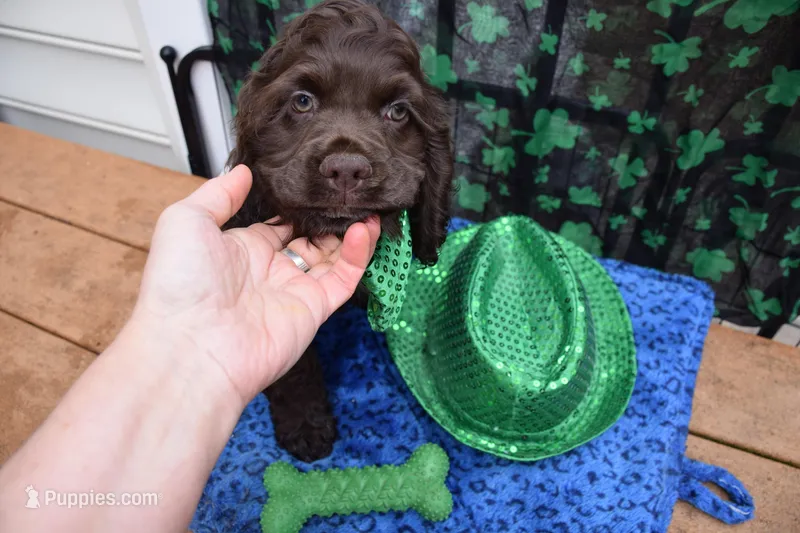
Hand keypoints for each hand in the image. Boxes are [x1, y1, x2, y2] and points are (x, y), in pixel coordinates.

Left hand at [128, 164, 379, 404]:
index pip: (280, 225)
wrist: (191, 345)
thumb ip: (219, 194)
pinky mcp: (315, 309)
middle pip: (311, 240)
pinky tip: (364, 230)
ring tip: (367, 206)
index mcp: (243, 250)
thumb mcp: (186, 220)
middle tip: (349, 193)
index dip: (299, 206)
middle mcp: (271, 271)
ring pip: (334, 258)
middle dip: (330, 218)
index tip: (318, 183)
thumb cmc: (180, 283)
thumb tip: (245, 171)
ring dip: (352, 233)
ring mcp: (295, 290)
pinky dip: (358, 256)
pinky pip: (343, 279)